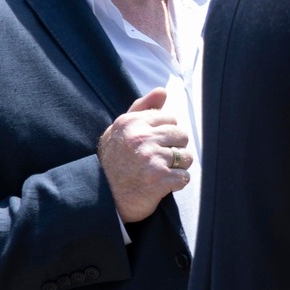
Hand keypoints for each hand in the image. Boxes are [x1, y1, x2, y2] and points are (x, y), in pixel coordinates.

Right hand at [97, 89, 190, 222]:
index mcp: (131, 123)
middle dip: (173, 149)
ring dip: (176, 167)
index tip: (150, 146)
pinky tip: (160, 186)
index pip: (171, 119)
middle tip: (154, 161)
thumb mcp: (121, 131)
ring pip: (186, 157)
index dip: (165, 135)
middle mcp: (140, 137)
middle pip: (181, 136)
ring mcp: (151, 158)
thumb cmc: (115, 162)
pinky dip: (176, 183)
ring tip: (156, 172)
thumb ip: (142, 109)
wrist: (102, 198)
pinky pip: (185, 177)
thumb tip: (163, 91)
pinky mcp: (160, 178)